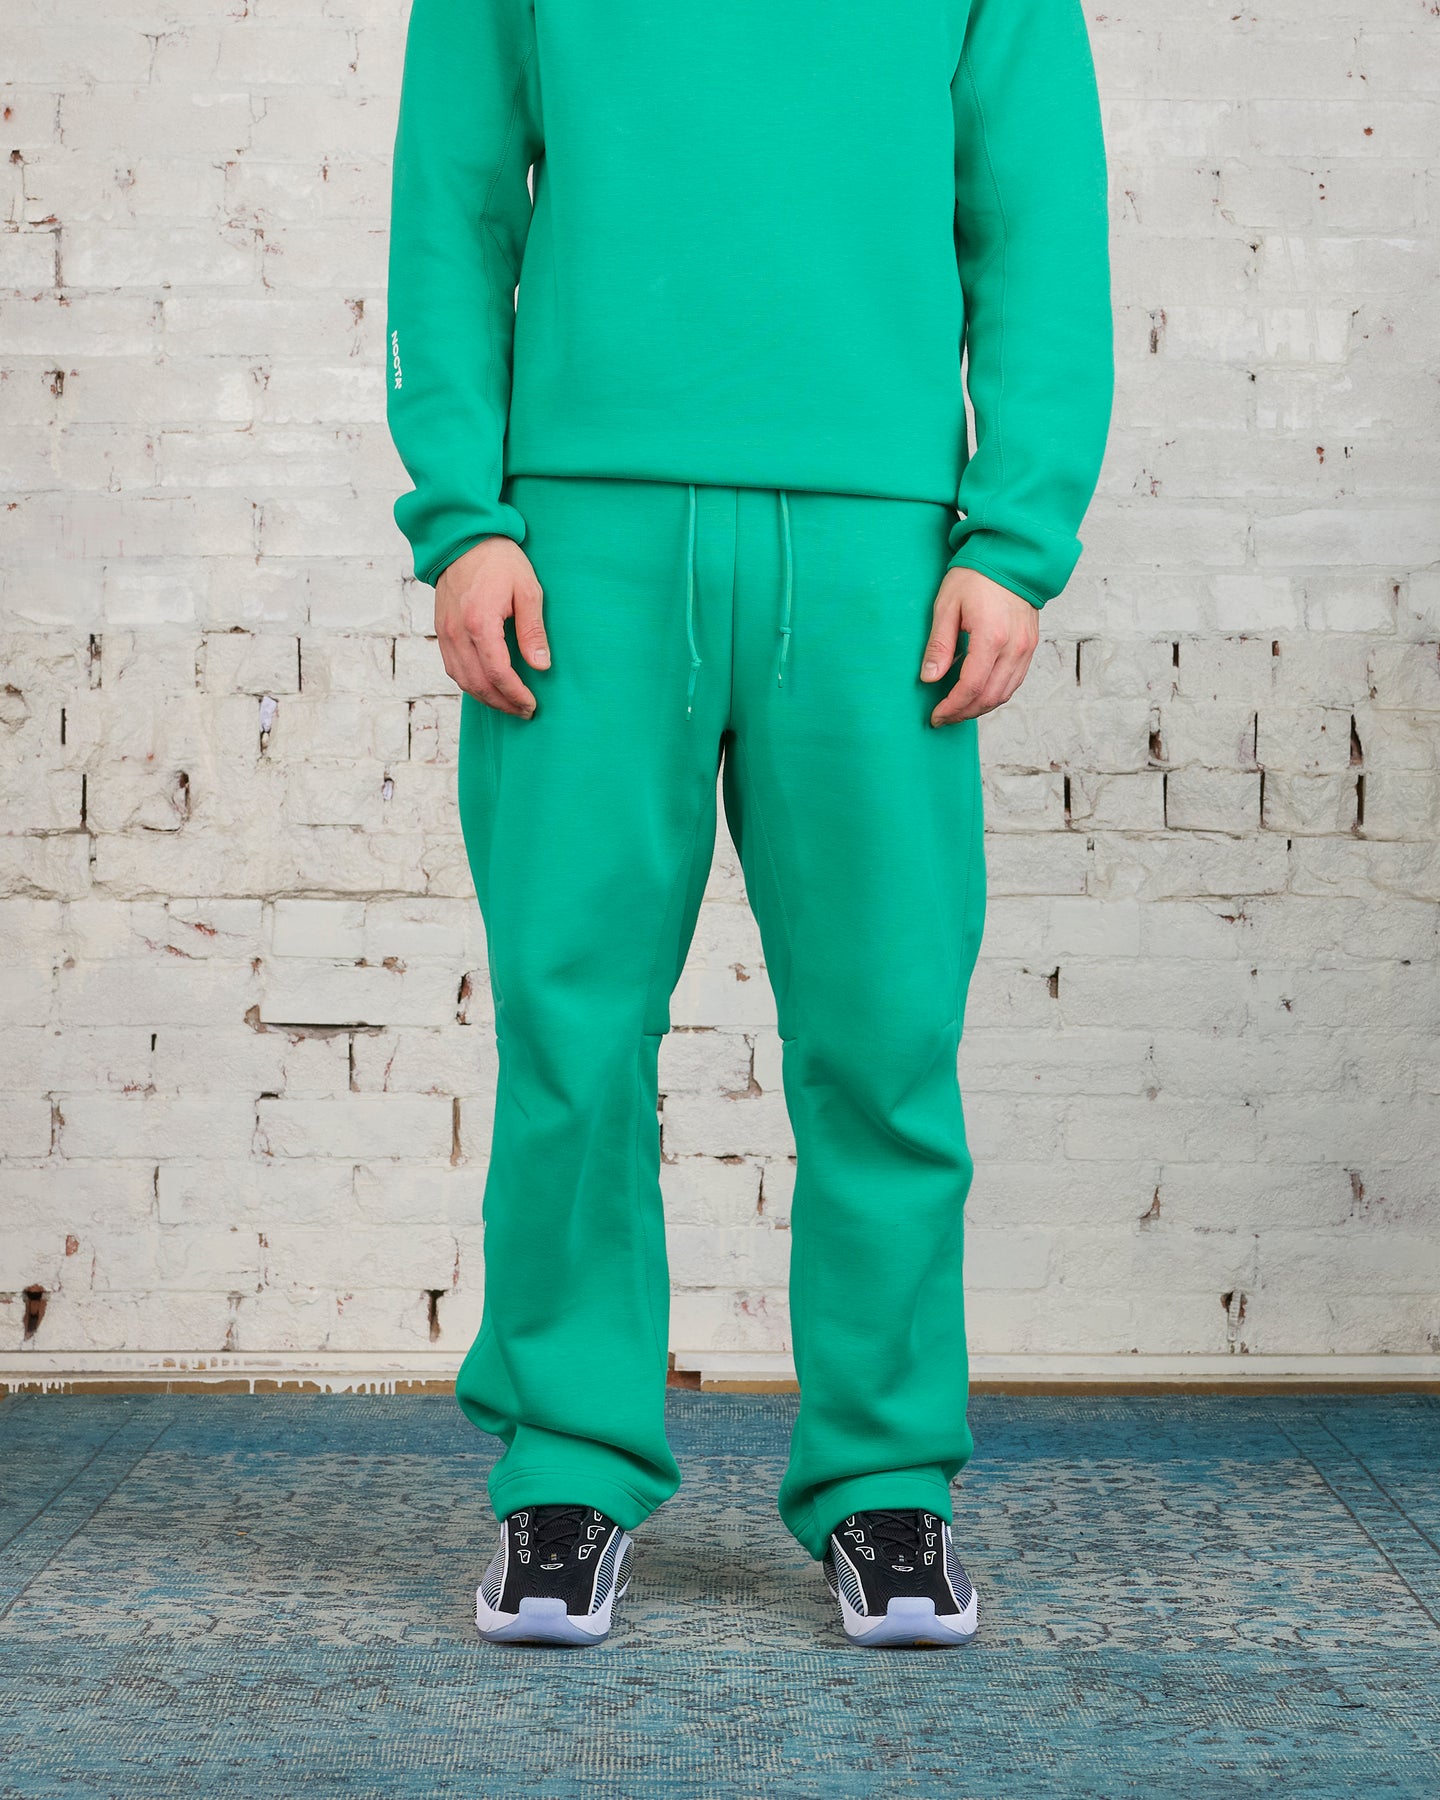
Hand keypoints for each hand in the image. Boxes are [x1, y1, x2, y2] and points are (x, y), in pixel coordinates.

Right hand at [435, 537, 548, 717]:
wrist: (464, 539)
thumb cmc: (499, 561)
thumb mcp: (528, 590)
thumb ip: (533, 631)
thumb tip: (541, 665)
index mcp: (480, 622)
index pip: (497, 672)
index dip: (515, 694)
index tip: (531, 704)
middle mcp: (457, 632)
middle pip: (478, 683)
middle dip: (502, 703)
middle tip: (524, 711)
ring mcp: (445, 633)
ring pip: (461, 680)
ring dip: (485, 698)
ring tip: (508, 704)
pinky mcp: (441, 631)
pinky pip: (452, 667)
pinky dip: (470, 684)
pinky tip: (488, 687)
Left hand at [921, 566, 1039, 725]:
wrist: (1010, 556)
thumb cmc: (975, 576)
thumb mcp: (946, 606)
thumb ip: (939, 645)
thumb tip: (929, 678)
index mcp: (991, 636)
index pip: (970, 686)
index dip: (952, 707)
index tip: (936, 716)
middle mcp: (1013, 647)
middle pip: (989, 696)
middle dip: (964, 713)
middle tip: (944, 717)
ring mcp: (1026, 648)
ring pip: (1004, 693)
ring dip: (980, 707)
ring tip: (958, 709)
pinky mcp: (1030, 646)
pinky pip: (1015, 681)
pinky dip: (996, 694)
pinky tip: (978, 694)